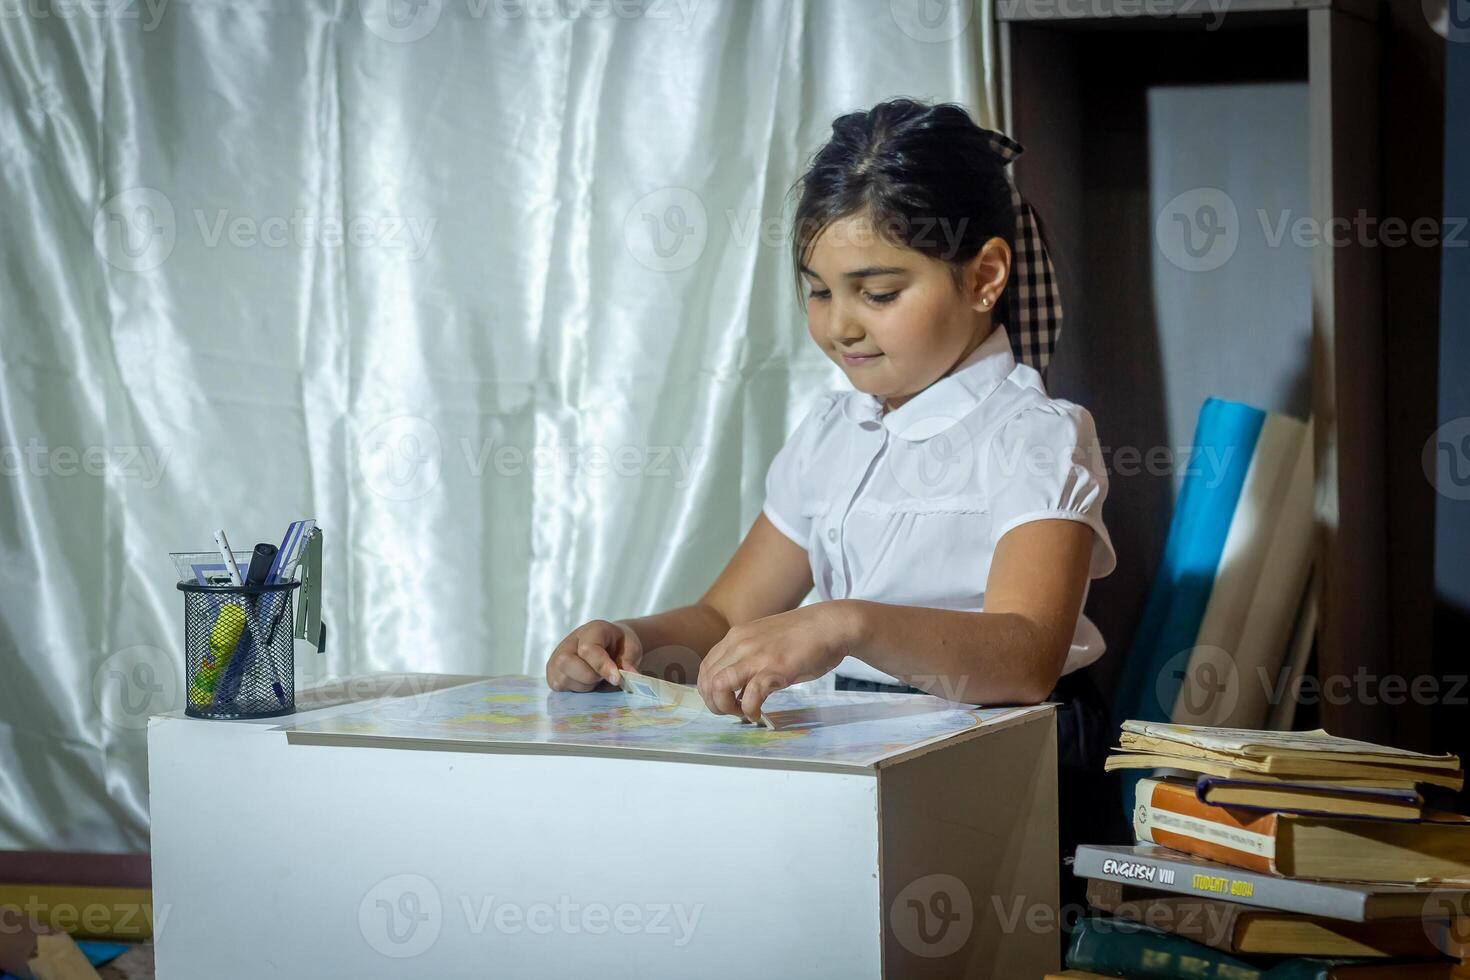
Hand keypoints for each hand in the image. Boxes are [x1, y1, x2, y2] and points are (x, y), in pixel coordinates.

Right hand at [546, 620, 643, 691]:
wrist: (610, 645)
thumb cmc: (620, 646)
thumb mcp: (631, 648)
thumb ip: (629, 661)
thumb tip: (629, 676)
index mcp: (591, 630)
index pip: (588, 649)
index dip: (602, 666)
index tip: (616, 679)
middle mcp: (569, 642)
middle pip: (567, 662)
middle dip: (589, 676)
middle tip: (602, 677)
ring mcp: (557, 658)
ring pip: (563, 678)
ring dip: (584, 684)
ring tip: (595, 677)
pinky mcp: (552, 674)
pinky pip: (559, 686)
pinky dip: (576, 688)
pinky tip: (585, 681)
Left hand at [696, 602, 856, 723]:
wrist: (830, 625)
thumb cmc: (803, 636)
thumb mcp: (765, 639)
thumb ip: (748, 655)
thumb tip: (738, 682)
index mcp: (736, 637)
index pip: (705, 668)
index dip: (709, 691)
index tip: (725, 700)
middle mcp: (741, 644)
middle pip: (707, 680)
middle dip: (714, 703)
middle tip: (732, 711)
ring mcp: (757, 656)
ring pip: (719, 686)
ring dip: (725, 707)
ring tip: (742, 713)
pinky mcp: (775, 669)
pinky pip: (750, 696)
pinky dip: (750, 710)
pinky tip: (759, 713)